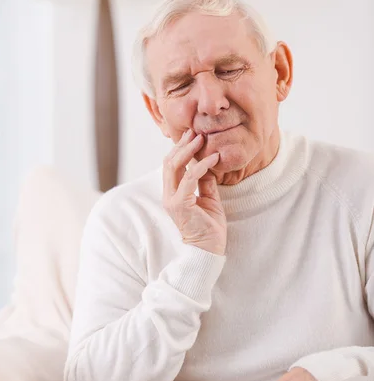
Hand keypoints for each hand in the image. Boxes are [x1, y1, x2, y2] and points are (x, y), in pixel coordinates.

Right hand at [163, 128, 226, 254]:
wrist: (208, 250)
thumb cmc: (209, 227)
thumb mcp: (209, 199)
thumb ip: (205, 182)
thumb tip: (208, 164)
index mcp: (173, 193)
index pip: (172, 165)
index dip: (181, 149)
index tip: (194, 135)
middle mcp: (168, 194)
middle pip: (169, 162)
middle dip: (182, 145)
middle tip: (196, 131)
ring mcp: (172, 199)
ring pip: (174, 166)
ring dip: (188, 150)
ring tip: (202, 138)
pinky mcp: (180, 204)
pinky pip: (189, 179)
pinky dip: (201, 166)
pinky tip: (213, 158)